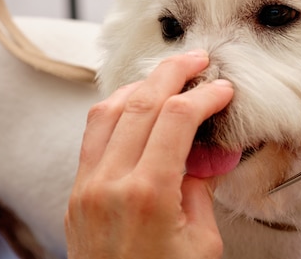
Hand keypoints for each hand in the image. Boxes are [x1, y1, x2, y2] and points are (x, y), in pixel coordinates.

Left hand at [65, 50, 232, 258]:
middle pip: (140, 101)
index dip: (204, 95)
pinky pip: (94, 134)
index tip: (223, 89)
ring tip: (169, 77)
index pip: (176, 117)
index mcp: (146, 194)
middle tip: (197, 59)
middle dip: (172, 72)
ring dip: (142, 85)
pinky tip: (139, 107)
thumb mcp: (201, 241)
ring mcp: (86, 186)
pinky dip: (118, 110)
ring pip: (108, 109)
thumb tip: (206, 149)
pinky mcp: (77, 192)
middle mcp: (108, 182)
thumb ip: (199, 186)